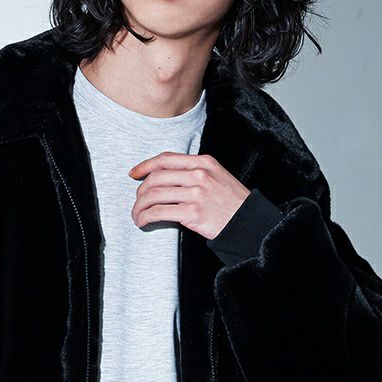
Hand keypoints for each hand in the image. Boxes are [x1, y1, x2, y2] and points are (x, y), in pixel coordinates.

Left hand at [128, 152, 250, 240]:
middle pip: (156, 177)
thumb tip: (167, 178)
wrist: (248, 222)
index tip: (134, 174)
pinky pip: (159, 212)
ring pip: (154, 195)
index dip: (145, 166)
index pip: (166, 159)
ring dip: (139, 207)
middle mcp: (198, 175)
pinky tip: (143, 222)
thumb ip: (195, 172)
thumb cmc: (232, 203)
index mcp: (203, 162)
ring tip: (137, 216)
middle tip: (137, 202)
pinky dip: (146, 217)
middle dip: (140, 192)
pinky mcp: (193, 213)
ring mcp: (196, 193)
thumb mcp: (217, 176)